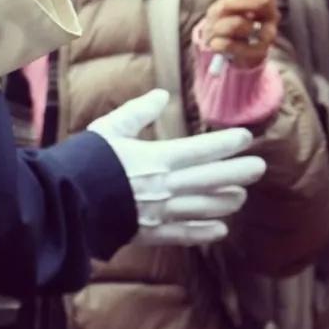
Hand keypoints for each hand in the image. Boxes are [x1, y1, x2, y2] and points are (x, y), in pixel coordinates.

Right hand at [88, 88, 266, 244]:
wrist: (69, 200)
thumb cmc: (87, 160)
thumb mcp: (110, 128)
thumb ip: (138, 112)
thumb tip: (161, 95)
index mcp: (157, 158)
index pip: (202, 149)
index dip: (226, 143)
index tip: (245, 137)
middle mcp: (167, 186)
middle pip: (212, 179)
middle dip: (239, 172)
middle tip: (259, 167)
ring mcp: (162, 212)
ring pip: (206, 207)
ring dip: (227, 201)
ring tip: (241, 196)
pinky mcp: (153, 232)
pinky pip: (187, 234)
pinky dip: (206, 232)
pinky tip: (220, 229)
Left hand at [200, 0, 281, 70]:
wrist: (221, 45)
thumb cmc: (225, 19)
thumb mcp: (223, 3)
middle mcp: (270, 13)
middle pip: (263, 0)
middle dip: (240, 1)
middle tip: (224, 5)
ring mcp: (267, 33)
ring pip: (245, 24)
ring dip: (223, 25)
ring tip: (216, 29)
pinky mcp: (260, 52)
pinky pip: (243, 47)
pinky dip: (226, 45)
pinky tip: (216, 43)